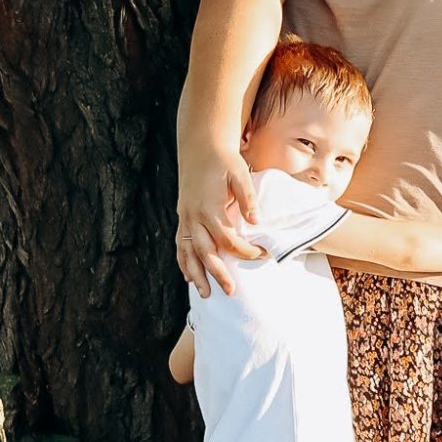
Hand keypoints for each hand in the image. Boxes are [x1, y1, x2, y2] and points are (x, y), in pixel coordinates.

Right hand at [175, 143, 264, 296]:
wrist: (201, 147)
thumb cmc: (224, 160)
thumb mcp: (240, 173)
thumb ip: (248, 197)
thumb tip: (256, 220)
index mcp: (209, 207)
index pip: (228, 239)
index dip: (245, 250)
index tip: (262, 254)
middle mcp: (194, 216)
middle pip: (205, 252)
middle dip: (217, 273)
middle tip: (230, 292)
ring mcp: (185, 218)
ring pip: (188, 253)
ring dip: (195, 274)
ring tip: (204, 294)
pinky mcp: (183, 217)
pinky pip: (180, 244)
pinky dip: (183, 261)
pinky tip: (188, 276)